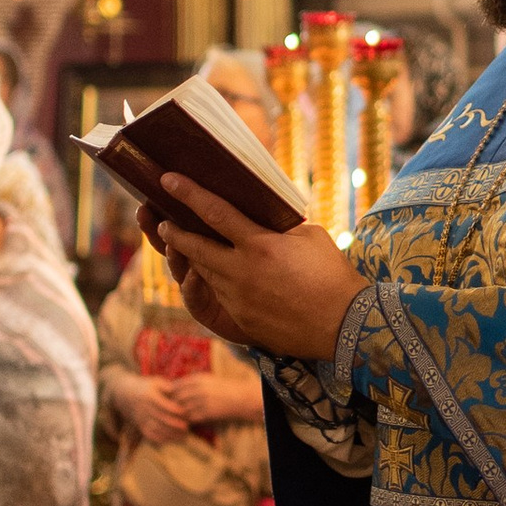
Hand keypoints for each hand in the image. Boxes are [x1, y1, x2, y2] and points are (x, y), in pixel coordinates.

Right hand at [117, 373, 193, 446]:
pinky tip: (172, 440)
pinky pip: (150, 435)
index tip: (185, 413)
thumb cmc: (146, 386)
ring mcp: (141, 418)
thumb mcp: (155, 382)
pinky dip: (161, 439)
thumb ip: (167, 386)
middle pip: (161, 419)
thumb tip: (178, 391)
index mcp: (149, 396)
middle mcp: (144, 408)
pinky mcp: (140, 426)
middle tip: (186, 427)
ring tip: (183, 437)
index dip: (175, 410)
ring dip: (170, 434)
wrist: (125, 393)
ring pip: (156, 429)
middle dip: (174, 425)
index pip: (163, 405)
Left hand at [151, 179, 363, 361]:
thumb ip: (281, 228)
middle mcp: (242, 270)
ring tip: (181, 247)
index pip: (214, 212)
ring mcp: (238, 297)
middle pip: (196, 247)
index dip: (188, 194)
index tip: (168, 180)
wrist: (344, 325)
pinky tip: (213, 276)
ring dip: (190, 258)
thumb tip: (267, 221)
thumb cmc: (333, 276)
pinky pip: (219, 295)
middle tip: (161, 222)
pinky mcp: (241, 318)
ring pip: (203, 272)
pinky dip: (213, 282)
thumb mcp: (311, 238)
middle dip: (174, 233)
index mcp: (260, 244)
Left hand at [167, 366, 257, 422]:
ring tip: (172, 417)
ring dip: (177, 414)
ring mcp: (203, 401)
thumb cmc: (222, 388)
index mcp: (198, 379)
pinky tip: (184, 422)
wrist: (240, 398)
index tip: (165, 398)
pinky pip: (191, 418)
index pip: (176, 385)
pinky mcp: (208, 413)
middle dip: (171, 404)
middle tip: (165, 410)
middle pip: (177, 398)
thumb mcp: (207, 380)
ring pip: (183, 409)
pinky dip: (186, 420)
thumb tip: (173, 387)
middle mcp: (199, 389)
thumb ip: (191, 382)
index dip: (169, 393)